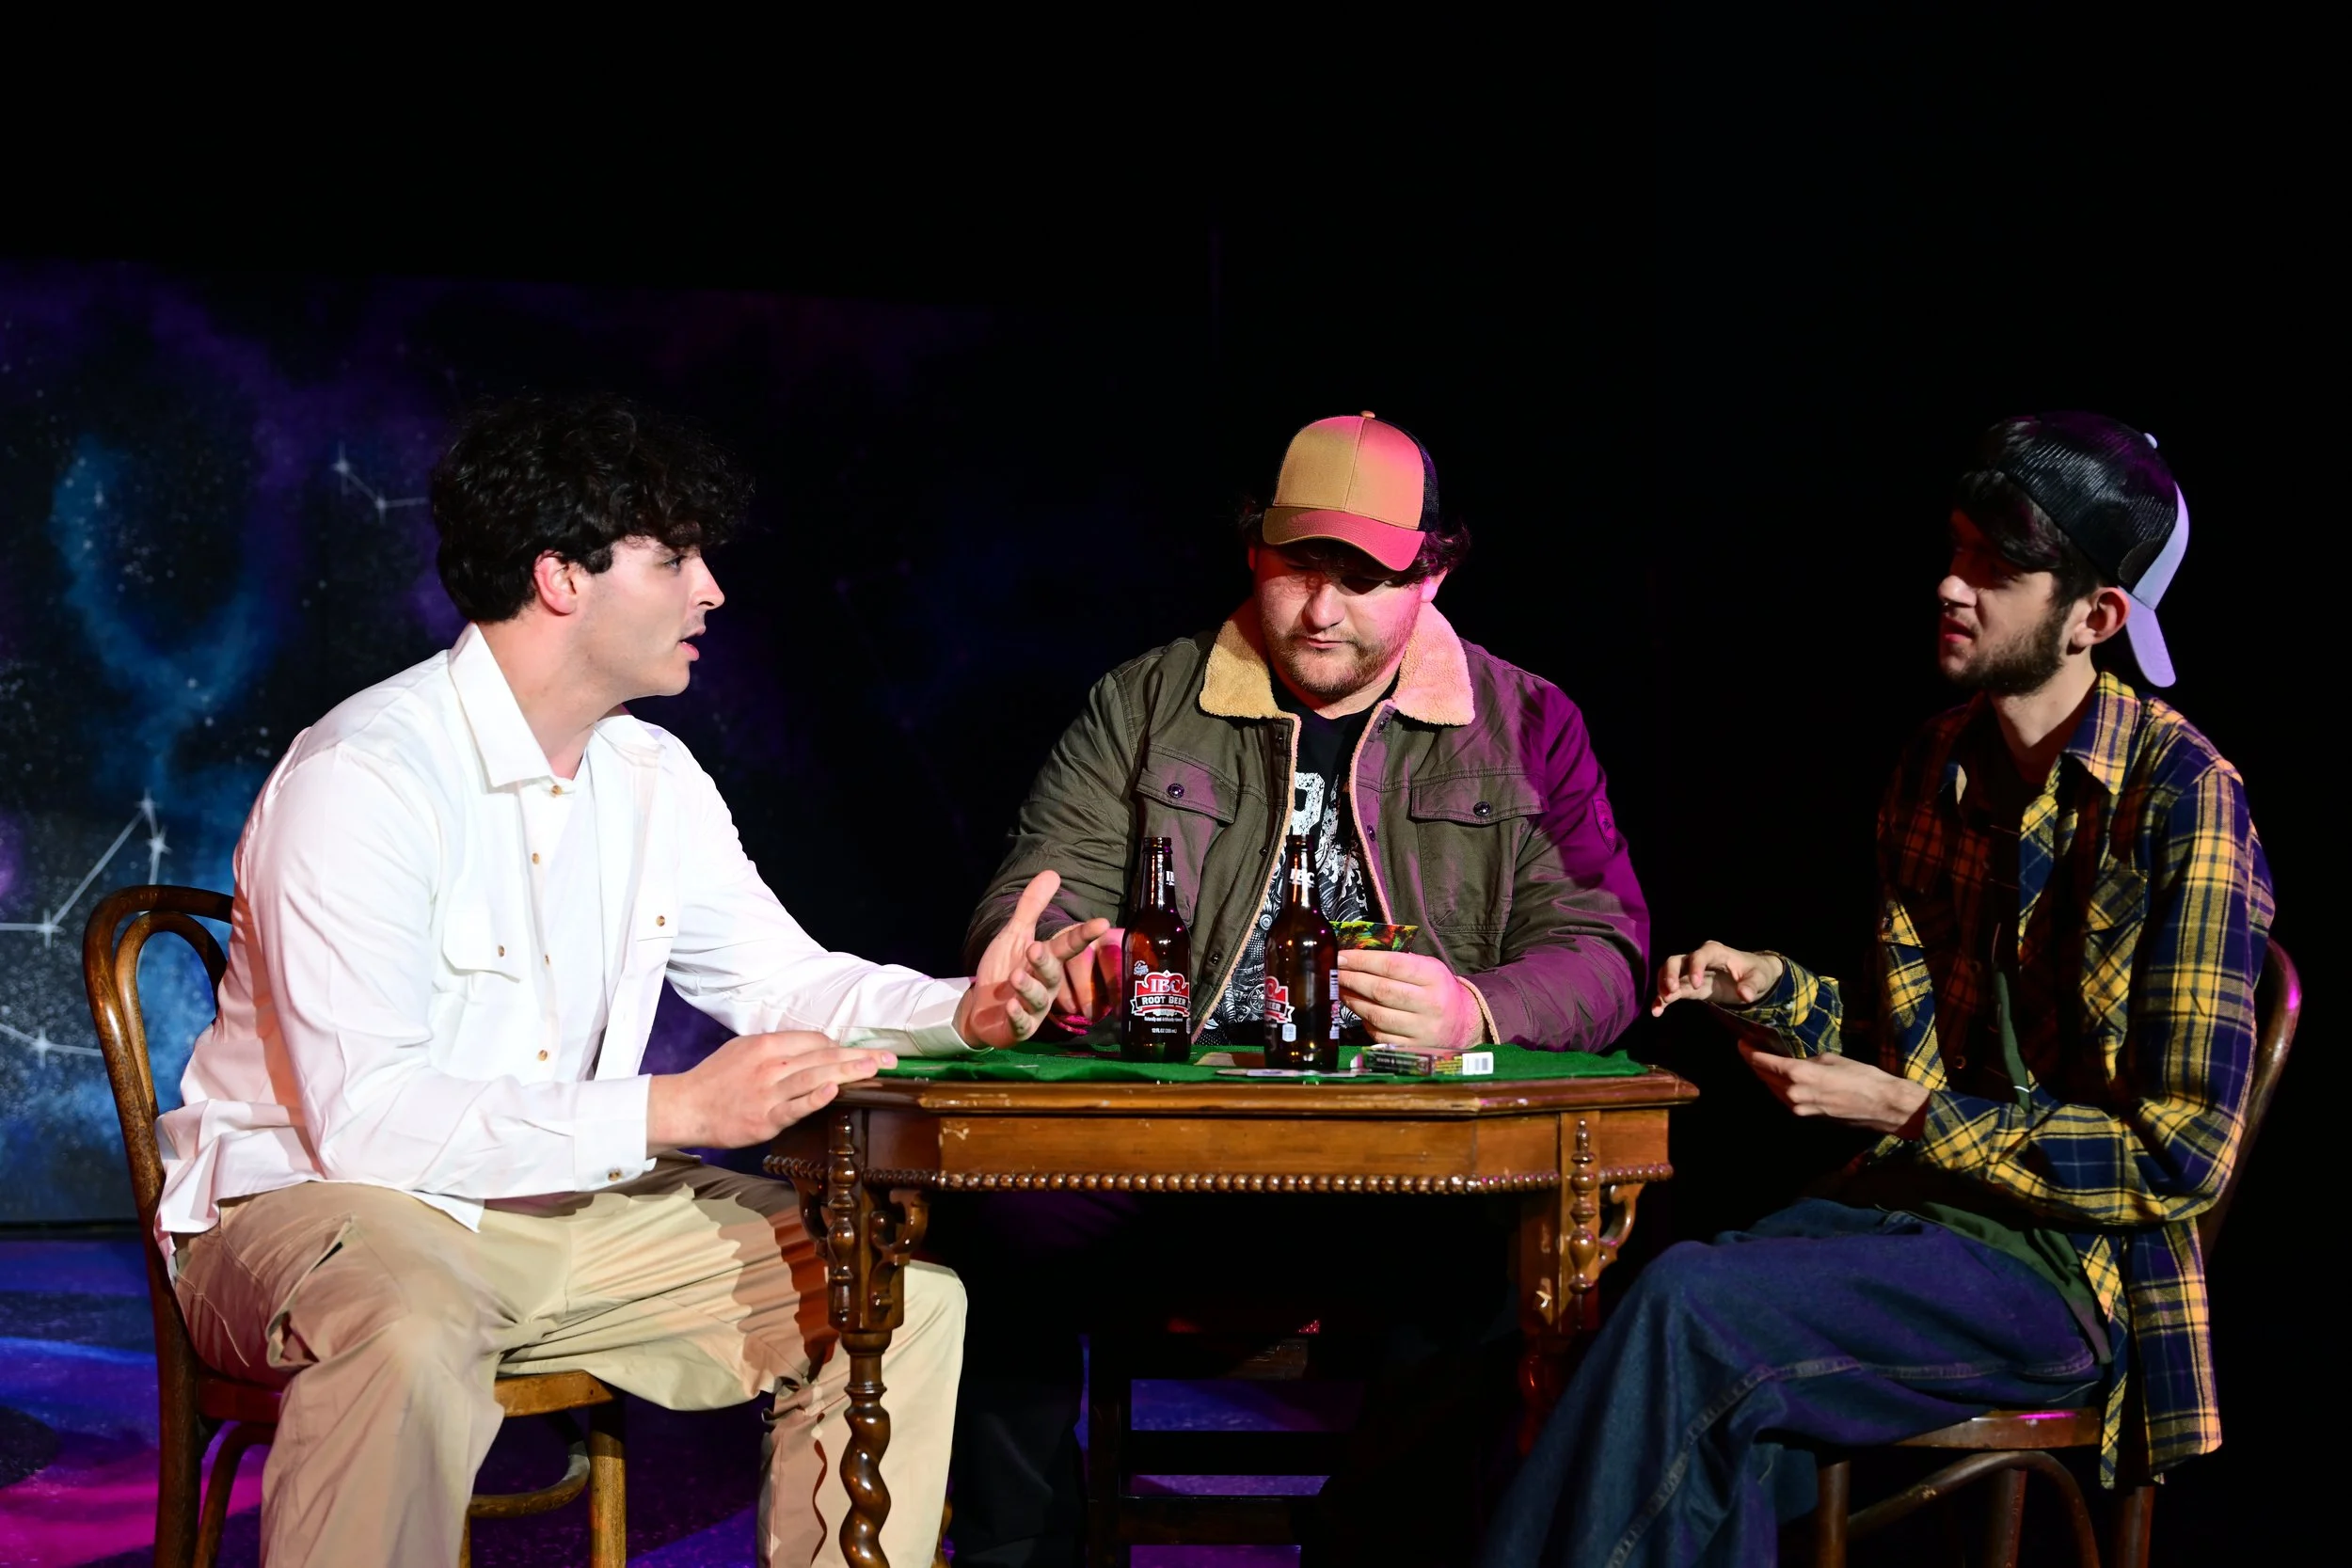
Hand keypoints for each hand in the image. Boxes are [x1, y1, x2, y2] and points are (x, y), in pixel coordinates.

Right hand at [647, 1030, 891, 1149]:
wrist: (685, 1107)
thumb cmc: (715, 1079)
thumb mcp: (743, 1049)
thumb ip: (776, 1047)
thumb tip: (811, 1046)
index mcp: (766, 1045)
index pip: (814, 1040)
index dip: (840, 1047)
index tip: (860, 1054)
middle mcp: (770, 1065)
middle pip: (823, 1056)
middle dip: (859, 1056)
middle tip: (889, 1059)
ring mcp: (768, 1093)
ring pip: (816, 1077)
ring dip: (850, 1071)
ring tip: (876, 1069)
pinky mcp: (765, 1119)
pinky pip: (795, 1107)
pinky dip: (815, 1097)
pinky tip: (835, 1090)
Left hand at [958, 870, 1112, 1046]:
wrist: (980, 1010)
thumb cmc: (1002, 971)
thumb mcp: (1014, 936)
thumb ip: (1031, 908)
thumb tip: (1052, 873)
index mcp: (1047, 961)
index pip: (1068, 945)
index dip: (1084, 934)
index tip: (1102, 923)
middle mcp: (1046, 985)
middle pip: (1053, 973)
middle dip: (1046, 962)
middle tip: (1034, 949)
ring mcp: (1033, 1009)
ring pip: (1038, 998)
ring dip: (1028, 987)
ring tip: (1014, 976)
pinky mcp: (1018, 1028)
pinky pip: (1021, 1024)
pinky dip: (1017, 1016)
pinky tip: (1010, 1006)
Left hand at [1336, 949, 1483, 1048]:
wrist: (1464, 1022)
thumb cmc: (1438, 989)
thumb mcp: (1428, 968)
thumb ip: (1399, 962)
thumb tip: (1356, 957)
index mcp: (1434, 977)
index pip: (1392, 965)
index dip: (1362, 960)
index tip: (1341, 956)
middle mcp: (1430, 1003)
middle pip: (1381, 990)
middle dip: (1352, 980)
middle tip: (1334, 972)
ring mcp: (1422, 1029)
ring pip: (1377, 1015)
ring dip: (1353, 1001)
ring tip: (1341, 989)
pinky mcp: (1413, 1048)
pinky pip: (1380, 1035)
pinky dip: (1364, 1021)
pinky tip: (1358, 1010)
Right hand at [1651, 942, 1785, 1015]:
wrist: (1751, 977)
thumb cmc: (1755, 972)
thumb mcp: (1758, 978)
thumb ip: (1751, 985)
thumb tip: (1744, 995)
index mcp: (1715, 952)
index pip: (1700, 955)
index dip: (1695, 967)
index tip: (1696, 984)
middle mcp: (1698, 958)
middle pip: (1676, 960)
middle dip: (1670, 974)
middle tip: (1671, 991)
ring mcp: (1689, 972)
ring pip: (1668, 973)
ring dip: (1662, 986)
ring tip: (1662, 1002)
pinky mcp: (1687, 985)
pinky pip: (1671, 990)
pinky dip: (1662, 999)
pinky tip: (1657, 1011)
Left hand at [1739, 1042, 1929, 1135]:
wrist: (1882, 1105)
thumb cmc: (1862, 1076)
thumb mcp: (1830, 1059)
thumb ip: (1806, 1061)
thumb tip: (1794, 1062)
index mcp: (1798, 1074)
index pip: (1762, 1062)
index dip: (1748, 1051)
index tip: (1741, 1042)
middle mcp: (1793, 1093)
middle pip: (1763, 1076)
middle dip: (1754, 1062)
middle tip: (1749, 1049)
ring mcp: (1799, 1107)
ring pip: (1773, 1089)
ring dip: (1766, 1076)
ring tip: (1762, 1061)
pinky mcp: (1807, 1115)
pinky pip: (1786, 1099)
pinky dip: (1779, 1087)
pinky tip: (1780, 1078)